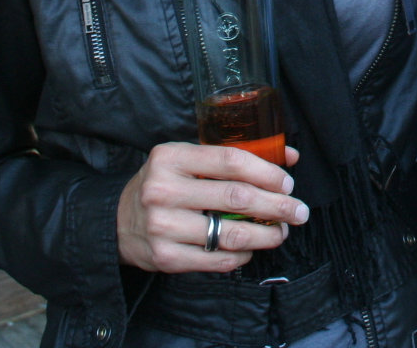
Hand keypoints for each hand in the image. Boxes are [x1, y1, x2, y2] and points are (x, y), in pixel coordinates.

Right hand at [117, 141, 305, 273]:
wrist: (118, 223)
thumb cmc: (164, 184)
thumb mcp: (188, 159)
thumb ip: (234, 156)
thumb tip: (289, 157)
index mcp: (171, 157)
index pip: (230, 160)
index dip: (266, 171)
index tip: (287, 182)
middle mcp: (164, 190)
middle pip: (236, 197)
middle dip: (277, 205)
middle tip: (299, 211)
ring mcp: (162, 226)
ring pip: (230, 233)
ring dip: (265, 234)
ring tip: (281, 232)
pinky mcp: (165, 258)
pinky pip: (216, 259)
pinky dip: (241, 255)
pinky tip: (251, 248)